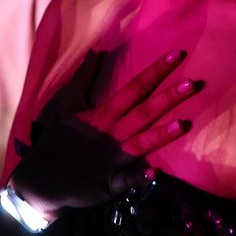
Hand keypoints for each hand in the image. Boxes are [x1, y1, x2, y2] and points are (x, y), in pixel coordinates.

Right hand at [9, 48, 200, 216]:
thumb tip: (95, 52)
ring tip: (182, 124)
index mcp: (103, 114)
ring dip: (160, 135)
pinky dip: (138, 178)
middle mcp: (111, 134)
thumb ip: (83, 78)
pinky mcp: (109, 183)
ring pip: (140, 144)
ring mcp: (111, 160)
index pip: (133, 88)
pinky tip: (154, 174)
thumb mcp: (66, 104)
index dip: (154, 72)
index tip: (175, 55)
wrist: (42, 178)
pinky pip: (126, 181)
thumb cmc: (59, 138)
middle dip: (167, 98)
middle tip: (192, 84)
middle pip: (143, 113)